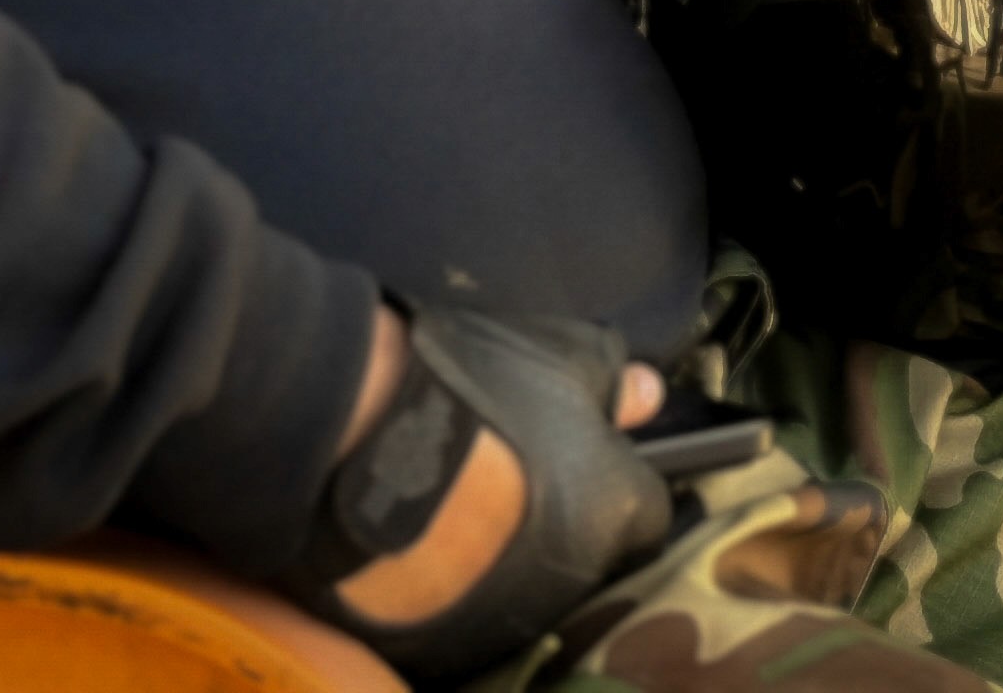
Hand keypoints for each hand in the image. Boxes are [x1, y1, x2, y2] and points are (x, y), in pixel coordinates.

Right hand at [299, 307, 672, 670]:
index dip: (609, 482)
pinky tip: (413, 545)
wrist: (355, 441)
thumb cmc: (471, 386)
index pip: (644, 512)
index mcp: (615, 514)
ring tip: (449, 508)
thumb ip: (612, 380)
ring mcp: (505, 623)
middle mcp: (573, 584)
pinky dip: (445, 590)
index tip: (572, 459)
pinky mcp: (439, 649)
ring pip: (522, 595)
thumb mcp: (559, 354)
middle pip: (583, 559)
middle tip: (504, 478)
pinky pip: (457, 621)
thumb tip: (647, 393)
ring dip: (502, 562)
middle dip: (557, 527)